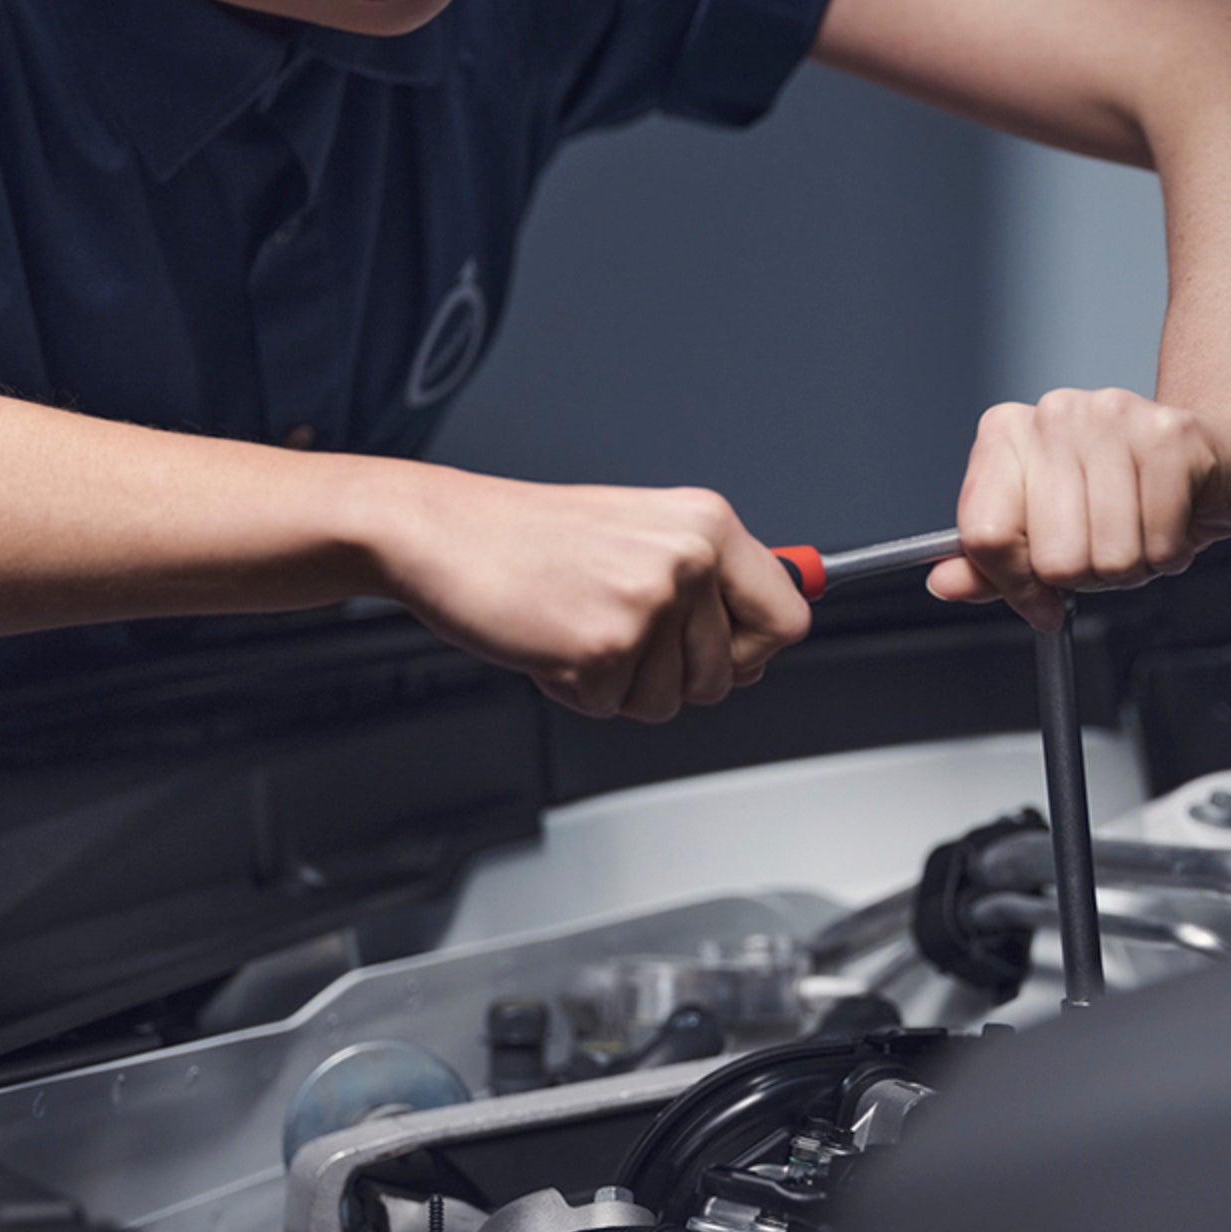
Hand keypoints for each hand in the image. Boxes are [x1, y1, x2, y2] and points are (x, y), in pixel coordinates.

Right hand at [367, 470, 810, 718]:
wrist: (442, 532)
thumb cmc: (530, 536)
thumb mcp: (642, 532)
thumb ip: (708, 584)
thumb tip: (763, 645)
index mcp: (707, 524)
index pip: (788, 617)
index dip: (756, 650)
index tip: (728, 651)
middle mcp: (688, 560)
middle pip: (728, 676)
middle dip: (673, 676)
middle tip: (619, 631)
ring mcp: (647, 605)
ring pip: (671, 701)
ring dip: (621, 684)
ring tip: (579, 625)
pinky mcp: (603, 649)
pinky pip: (612, 707)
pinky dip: (576, 690)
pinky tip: (551, 639)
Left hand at [934, 386, 1230, 629]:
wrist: (1218, 458)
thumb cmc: (1132, 497)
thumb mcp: (1050, 532)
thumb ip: (993, 561)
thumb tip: (944, 583)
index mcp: (1009, 434)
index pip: (983, 534)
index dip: (1016, 585)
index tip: (1042, 597)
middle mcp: (1054, 414)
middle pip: (1051, 557)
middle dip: (1090, 576)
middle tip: (1110, 546)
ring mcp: (1112, 416)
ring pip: (1106, 555)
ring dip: (1135, 567)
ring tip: (1144, 532)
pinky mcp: (1169, 434)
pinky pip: (1158, 541)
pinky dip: (1171, 553)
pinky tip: (1174, 522)